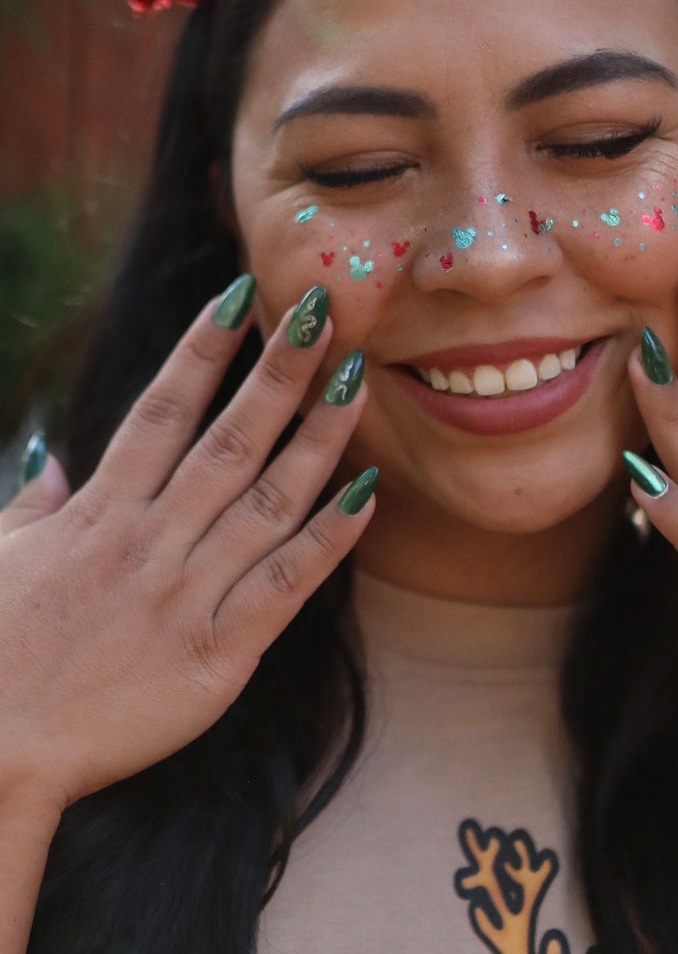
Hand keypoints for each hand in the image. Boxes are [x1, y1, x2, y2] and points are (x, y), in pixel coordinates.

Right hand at [0, 282, 372, 819]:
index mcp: (98, 514)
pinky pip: (284, 587)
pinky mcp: (218, 659)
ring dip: (321, 438)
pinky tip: (367, 495)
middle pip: (230, 440)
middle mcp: (149, 544)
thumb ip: (34, 505)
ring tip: (360, 379)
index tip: (243, 294)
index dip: (204, 348)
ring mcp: (186, 598)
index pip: (161, 411)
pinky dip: (329, 541)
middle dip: (281, 370)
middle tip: (326, 311)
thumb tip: (51, 457)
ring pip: (269, 502)